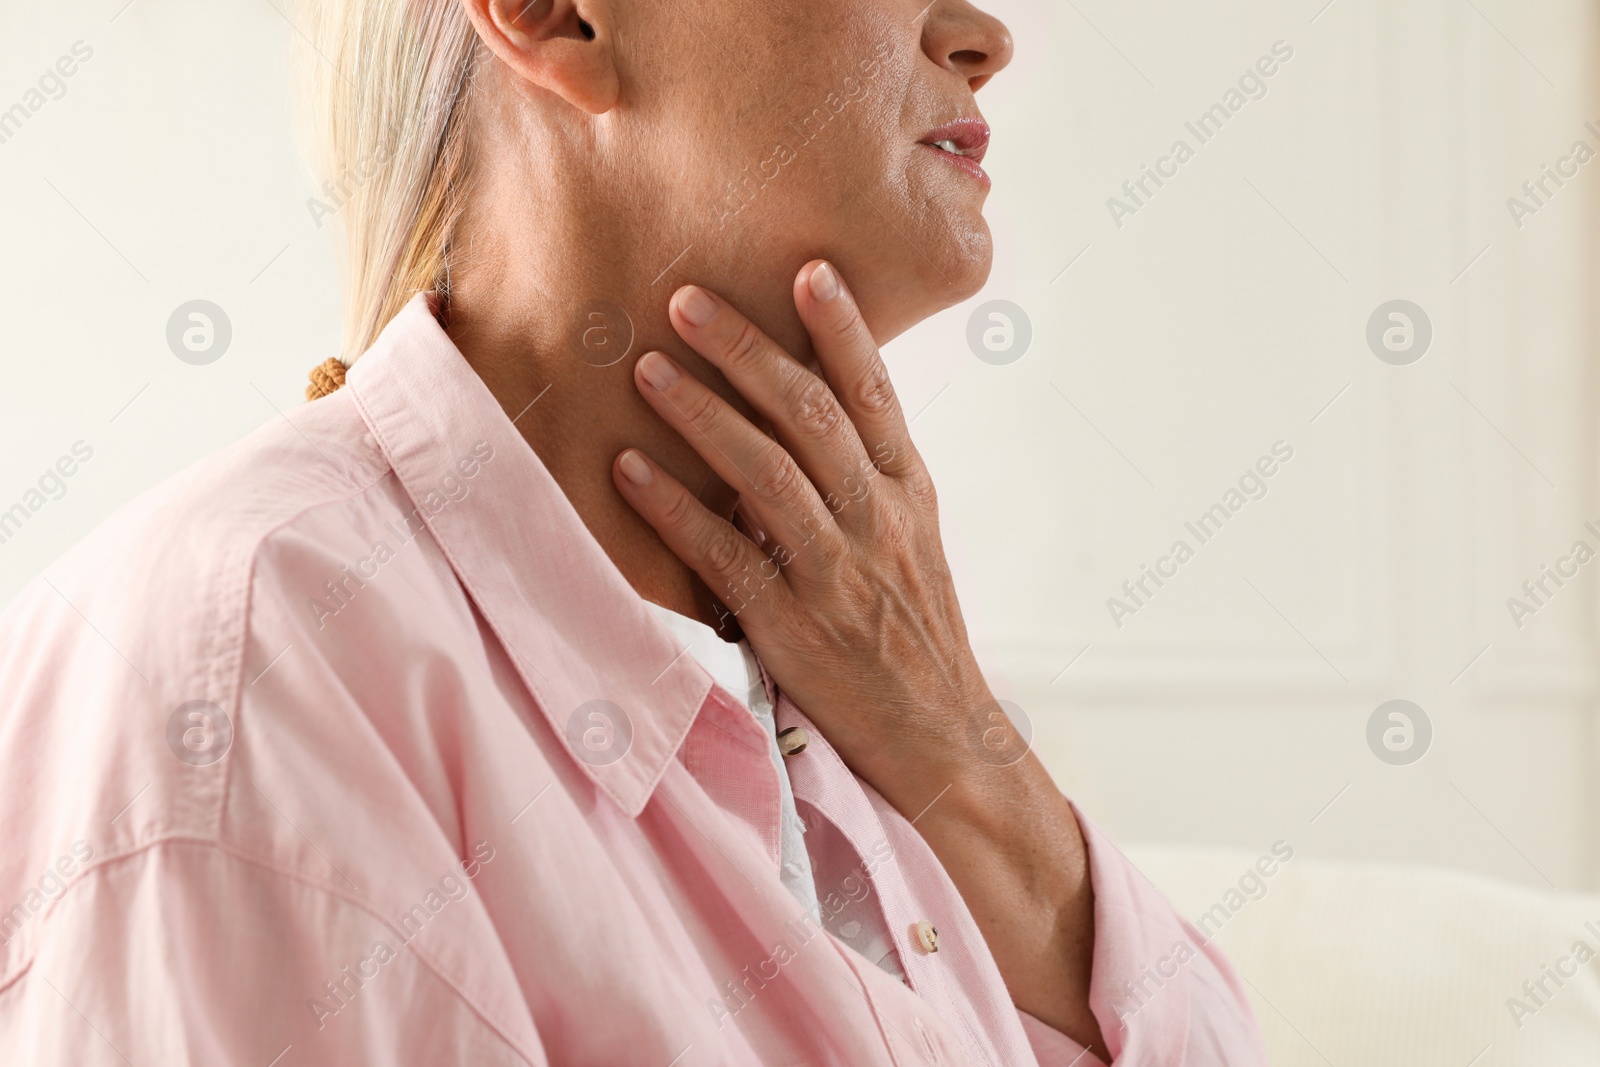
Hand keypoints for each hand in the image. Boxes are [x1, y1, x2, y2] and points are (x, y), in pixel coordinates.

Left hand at [612, 263, 1105, 1054]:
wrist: (942, 736)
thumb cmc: (915, 631)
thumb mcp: (915, 540)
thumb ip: (870, 475)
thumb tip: (808, 408)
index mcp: (910, 492)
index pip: (875, 394)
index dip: (840, 329)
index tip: (806, 268)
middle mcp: (878, 520)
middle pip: (811, 415)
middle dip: (747, 352)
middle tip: (686, 301)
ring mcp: (837, 572)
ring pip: (767, 472)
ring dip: (702, 414)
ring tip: (646, 368)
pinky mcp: (793, 625)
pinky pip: (726, 555)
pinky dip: (675, 509)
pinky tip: (629, 471)